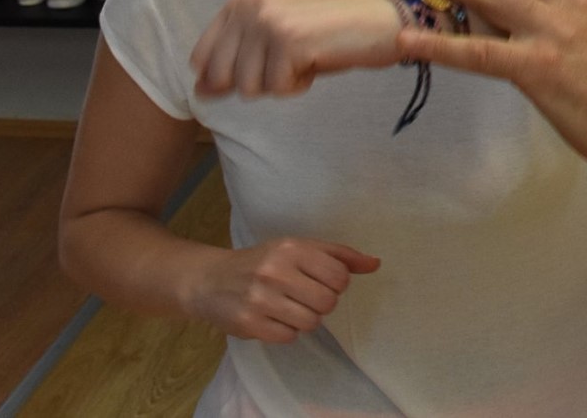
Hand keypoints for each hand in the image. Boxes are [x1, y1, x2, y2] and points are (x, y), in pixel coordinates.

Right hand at [181, 237, 379, 342]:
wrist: (210, 280)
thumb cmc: (263, 261)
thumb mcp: (299, 248)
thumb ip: (339, 256)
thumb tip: (376, 264)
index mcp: (292, 248)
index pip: (339, 275)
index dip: (336, 283)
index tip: (321, 281)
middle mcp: (276, 271)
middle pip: (328, 302)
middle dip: (321, 303)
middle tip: (304, 296)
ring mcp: (260, 299)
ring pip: (310, 322)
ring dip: (304, 318)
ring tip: (288, 307)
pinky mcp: (248, 324)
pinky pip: (288, 337)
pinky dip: (286, 331)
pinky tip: (273, 318)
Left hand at [191, 0, 403, 98]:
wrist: (384, 18)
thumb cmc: (334, 31)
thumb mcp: (276, 39)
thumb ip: (236, 60)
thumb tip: (198, 93)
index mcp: (241, 0)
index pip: (202, 58)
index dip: (229, 75)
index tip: (267, 64)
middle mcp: (249, 6)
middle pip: (222, 78)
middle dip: (257, 81)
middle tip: (292, 59)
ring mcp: (268, 22)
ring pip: (250, 88)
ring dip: (282, 83)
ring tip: (309, 56)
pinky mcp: (289, 41)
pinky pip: (278, 89)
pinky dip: (300, 85)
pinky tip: (320, 60)